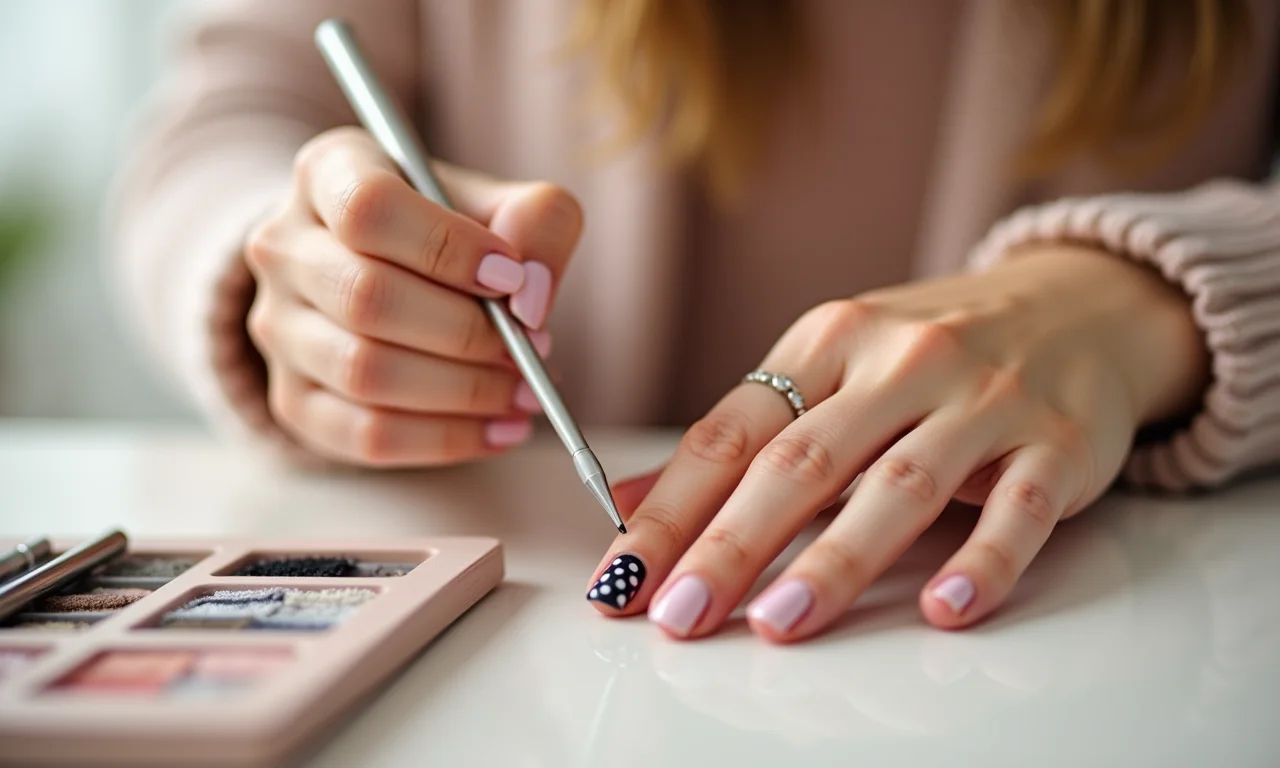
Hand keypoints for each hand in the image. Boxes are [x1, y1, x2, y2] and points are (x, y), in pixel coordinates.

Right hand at [244, 127, 581, 465]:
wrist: (392, 275)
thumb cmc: (452, 233)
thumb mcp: (500, 203)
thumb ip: (537, 221)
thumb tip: (530, 293)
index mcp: (328, 174)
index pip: (368, 208)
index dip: (447, 248)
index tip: (513, 276)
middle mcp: (283, 247)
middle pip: (366, 297)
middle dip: (467, 333)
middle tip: (534, 348)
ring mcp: (277, 328)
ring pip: (364, 373)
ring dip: (463, 392)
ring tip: (525, 391)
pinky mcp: (293, 400)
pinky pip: (365, 436)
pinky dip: (444, 440)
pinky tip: (499, 429)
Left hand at [587, 245, 1207, 639]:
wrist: (1079, 303)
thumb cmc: (931, 350)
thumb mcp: (828, 368)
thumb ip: (740, 439)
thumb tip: (630, 501)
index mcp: (828, 340)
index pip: (731, 433)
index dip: (670, 510)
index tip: (622, 578)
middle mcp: (901, 362)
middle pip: (802, 461)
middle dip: (732, 544)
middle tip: (679, 614)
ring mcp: (984, 400)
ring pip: (901, 485)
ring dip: (836, 559)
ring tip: (779, 622)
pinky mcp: (1058, 443)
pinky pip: (1019, 508)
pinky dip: (982, 560)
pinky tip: (945, 609)